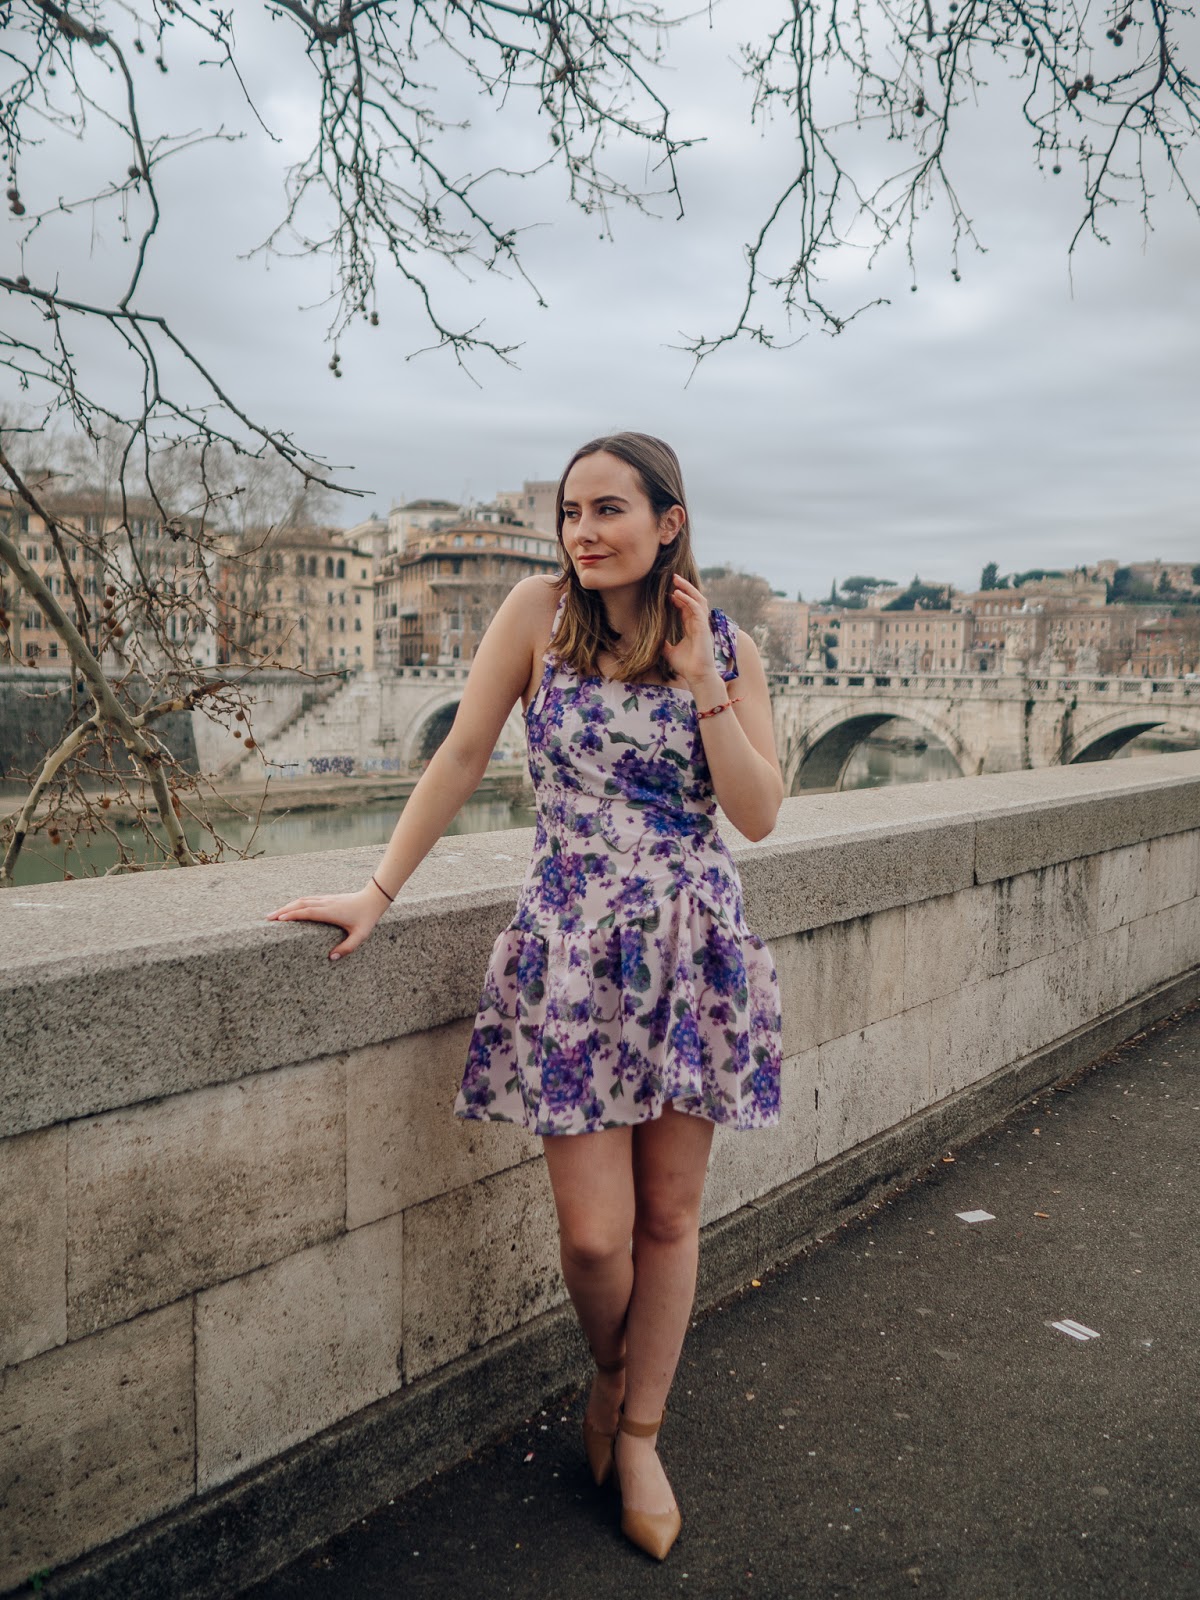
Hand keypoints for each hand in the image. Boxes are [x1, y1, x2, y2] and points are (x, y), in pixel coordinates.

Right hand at [265, 884, 385, 960]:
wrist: (373, 899)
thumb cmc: (367, 918)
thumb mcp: (360, 936)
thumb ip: (347, 947)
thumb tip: (331, 957)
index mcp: (331, 912)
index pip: (308, 912)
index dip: (293, 915)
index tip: (279, 920)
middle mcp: (325, 903)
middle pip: (300, 904)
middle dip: (283, 910)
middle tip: (268, 918)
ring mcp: (325, 899)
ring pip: (302, 900)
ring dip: (287, 906)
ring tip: (274, 915)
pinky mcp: (327, 898)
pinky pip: (308, 899)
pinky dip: (296, 903)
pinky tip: (290, 908)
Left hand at [662, 574, 723, 694]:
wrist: (697, 676)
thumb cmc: (686, 666)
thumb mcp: (670, 652)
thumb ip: (664, 644)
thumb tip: (655, 641)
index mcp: (692, 628)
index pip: (687, 607)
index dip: (678, 598)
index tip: (667, 593)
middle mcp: (699, 624)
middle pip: (694, 599)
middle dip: (685, 588)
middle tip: (673, 577)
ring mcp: (702, 624)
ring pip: (698, 600)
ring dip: (687, 589)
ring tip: (676, 580)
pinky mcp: (703, 627)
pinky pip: (696, 609)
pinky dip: (688, 600)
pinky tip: (677, 594)